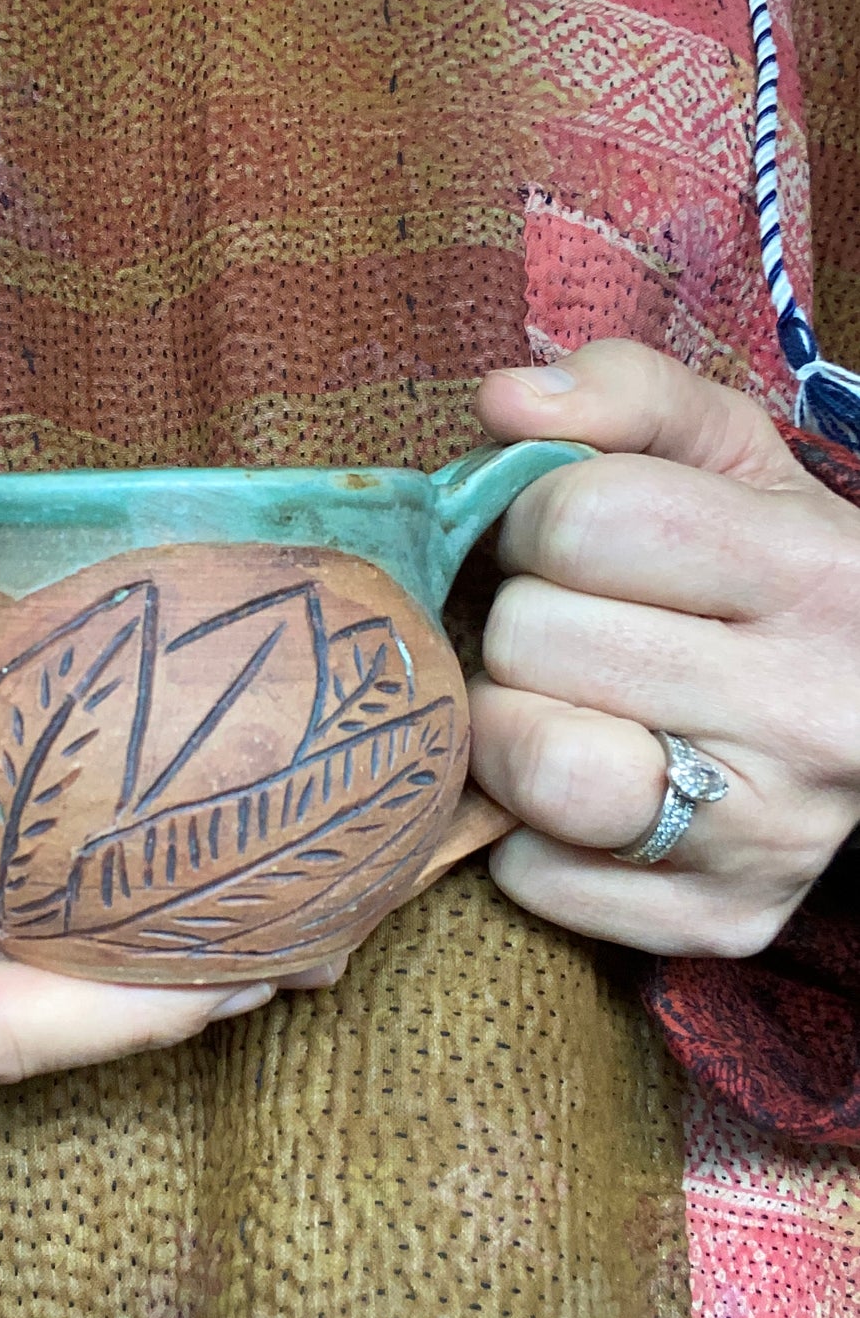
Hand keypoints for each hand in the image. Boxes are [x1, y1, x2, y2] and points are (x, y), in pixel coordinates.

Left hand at [468, 340, 859, 956]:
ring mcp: (772, 834)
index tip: (563, 538)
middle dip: (521, 619)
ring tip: (551, 702)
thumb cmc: (774, 570)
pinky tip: (584, 783)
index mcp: (815, 572)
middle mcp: (810, 710)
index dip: (537, 519)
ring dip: (507, 727)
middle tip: (563, 625)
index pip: (588, 520)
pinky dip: (527, 833)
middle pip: (538, 640)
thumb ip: (625, 396)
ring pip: (541, 770)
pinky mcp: (725, 922)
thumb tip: (502, 402)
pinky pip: (538, 878)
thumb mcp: (730, 457)